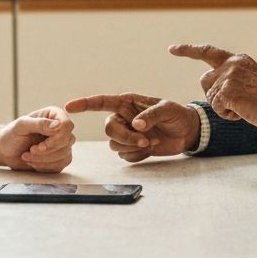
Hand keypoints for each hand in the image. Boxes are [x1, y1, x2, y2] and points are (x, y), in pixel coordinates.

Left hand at [0, 106, 74, 172]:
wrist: (5, 151)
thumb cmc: (11, 135)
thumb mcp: (21, 126)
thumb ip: (39, 123)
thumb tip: (58, 125)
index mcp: (53, 115)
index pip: (67, 125)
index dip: (56, 138)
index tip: (39, 146)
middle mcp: (60, 128)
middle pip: (68, 141)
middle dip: (47, 151)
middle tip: (30, 151)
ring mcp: (62, 144)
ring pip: (65, 155)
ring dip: (43, 160)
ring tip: (27, 156)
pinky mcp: (60, 158)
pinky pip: (60, 165)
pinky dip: (44, 167)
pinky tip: (33, 162)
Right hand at [65, 93, 199, 162]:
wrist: (188, 132)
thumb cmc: (177, 114)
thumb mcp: (167, 109)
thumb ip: (151, 115)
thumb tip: (136, 125)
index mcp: (127, 103)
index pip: (101, 102)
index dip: (84, 104)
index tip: (69, 106)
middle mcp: (123, 118)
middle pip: (108, 129)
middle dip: (124, 137)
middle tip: (144, 140)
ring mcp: (127, 133)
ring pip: (114, 144)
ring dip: (132, 146)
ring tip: (151, 142)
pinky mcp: (132, 148)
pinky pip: (124, 155)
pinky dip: (137, 155)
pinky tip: (150, 148)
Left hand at [169, 43, 256, 127]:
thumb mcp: (251, 79)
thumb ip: (232, 77)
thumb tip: (213, 86)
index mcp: (237, 59)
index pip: (207, 51)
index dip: (188, 50)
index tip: (171, 49)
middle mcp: (230, 64)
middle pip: (205, 81)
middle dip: (212, 94)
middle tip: (234, 103)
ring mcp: (227, 77)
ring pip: (211, 97)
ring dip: (224, 107)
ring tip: (244, 106)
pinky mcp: (225, 91)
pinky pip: (216, 108)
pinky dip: (227, 115)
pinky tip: (242, 111)